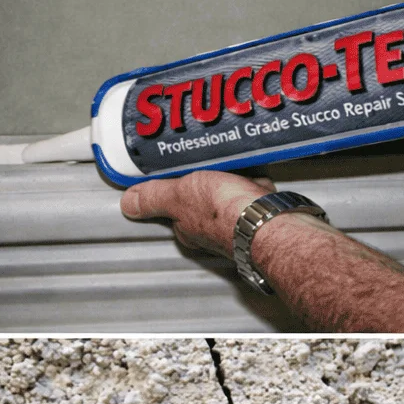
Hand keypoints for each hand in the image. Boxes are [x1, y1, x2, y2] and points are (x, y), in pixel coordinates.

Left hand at [120, 170, 276, 257]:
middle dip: (214, 183)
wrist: (274, 223)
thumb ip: (155, 197)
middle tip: (216, 170)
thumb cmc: (228, 214)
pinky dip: (259, 189)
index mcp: (188, 228)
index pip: (175, 210)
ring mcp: (240, 227)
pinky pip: (259, 199)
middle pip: (207, 203)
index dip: (178, 191)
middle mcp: (213, 233)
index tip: (182, 176)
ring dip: (238, 184)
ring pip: (234, 200)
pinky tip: (258, 182)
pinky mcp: (266, 221)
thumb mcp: (180, 194)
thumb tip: (129, 202)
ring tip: (237, 171)